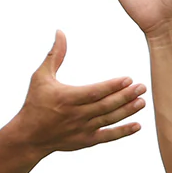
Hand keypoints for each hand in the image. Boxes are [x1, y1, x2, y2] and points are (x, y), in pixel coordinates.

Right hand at [6, 31, 145, 154]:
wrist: (29, 137)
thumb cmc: (35, 103)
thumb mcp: (40, 77)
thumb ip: (54, 55)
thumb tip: (60, 31)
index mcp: (67, 98)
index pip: (95, 92)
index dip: (113, 86)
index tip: (129, 78)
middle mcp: (77, 115)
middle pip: (106, 105)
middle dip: (126, 96)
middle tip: (142, 87)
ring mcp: (82, 129)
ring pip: (109, 119)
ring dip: (127, 111)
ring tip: (142, 101)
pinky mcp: (86, 141)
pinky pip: (108, 136)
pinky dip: (123, 132)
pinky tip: (138, 125)